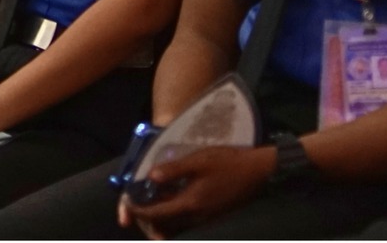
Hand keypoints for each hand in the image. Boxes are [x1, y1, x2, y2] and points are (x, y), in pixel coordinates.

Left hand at [124, 144, 275, 238]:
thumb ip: (173, 170)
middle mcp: (197, 216)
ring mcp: (207, 217)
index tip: (127, 204)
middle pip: (165, 225)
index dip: (138, 210)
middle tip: (137, 205)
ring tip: (152, 200)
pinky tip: (173, 198)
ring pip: (177, 224)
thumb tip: (150, 176)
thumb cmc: (229, 163)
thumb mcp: (199, 161)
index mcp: (190, 204)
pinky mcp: (214, 214)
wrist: (260, 172)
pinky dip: (175, 213)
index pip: (156, 214)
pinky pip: (188, 220)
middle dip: (148, 218)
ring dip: (162, 217)